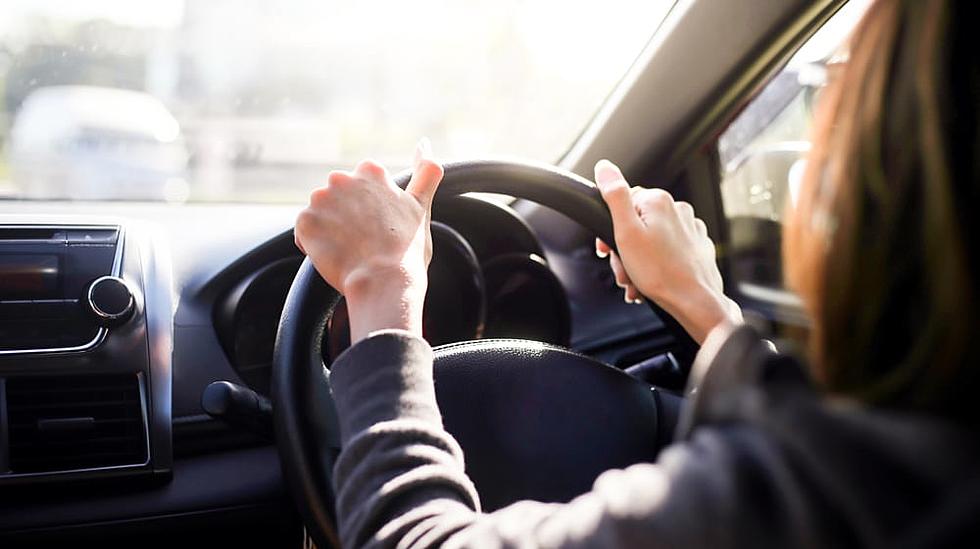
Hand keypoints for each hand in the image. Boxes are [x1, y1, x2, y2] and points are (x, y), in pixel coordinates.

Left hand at [294, 139, 443, 342]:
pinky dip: (315, 245)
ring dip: (330, 230)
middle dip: (346, 217)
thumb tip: (425, 144)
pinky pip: (304, 232)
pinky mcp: (305, 221)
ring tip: (350, 250)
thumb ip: (425, 173)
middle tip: (365, 241)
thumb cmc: (406, 249)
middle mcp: (342, 178)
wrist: (384, 281)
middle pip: (338, 198)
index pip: (361, 187)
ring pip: (321, 215)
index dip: (369, 210)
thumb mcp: (420, 206)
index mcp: (371, 171)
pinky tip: (335, 256)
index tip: (378, 227)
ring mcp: (321, 199)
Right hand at [594, 159, 740, 343]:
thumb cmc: (661, 272)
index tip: (608, 250)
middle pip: (636, 224)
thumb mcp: (626, 232)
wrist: (695, 302)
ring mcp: (690, 228)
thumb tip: (604, 167)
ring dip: (637, 262)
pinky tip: (651, 282)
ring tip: (635, 282)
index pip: (622, 204)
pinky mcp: (696, 247)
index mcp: (659, 201)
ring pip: (651, 240)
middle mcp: (678, 210)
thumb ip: (614, 196)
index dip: (610, 229)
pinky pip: (668, 252)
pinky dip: (656, 265)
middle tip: (623, 271)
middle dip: (624, 251)